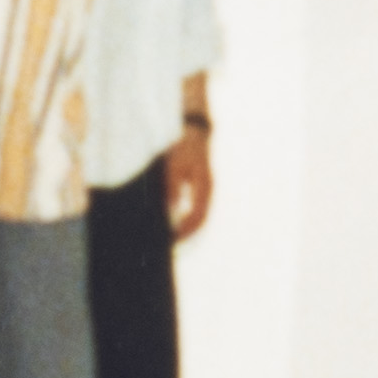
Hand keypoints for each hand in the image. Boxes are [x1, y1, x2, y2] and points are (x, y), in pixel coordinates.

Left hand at [166, 127, 217, 243]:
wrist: (194, 133)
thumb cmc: (183, 147)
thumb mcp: (174, 164)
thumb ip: (173, 186)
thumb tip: (170, 209)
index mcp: (204, 186)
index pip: (197, 216)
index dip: (186, 230)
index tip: (172, 238)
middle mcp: (207, 191)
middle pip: (200, 220)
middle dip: (186, 234)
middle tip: (169, 244)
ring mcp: (205, 191)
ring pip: (198, 216)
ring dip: (186, 228)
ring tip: (170, 237)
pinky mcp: (199, 190)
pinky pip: (195, 209)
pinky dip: (185, 219)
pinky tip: (171, 222)